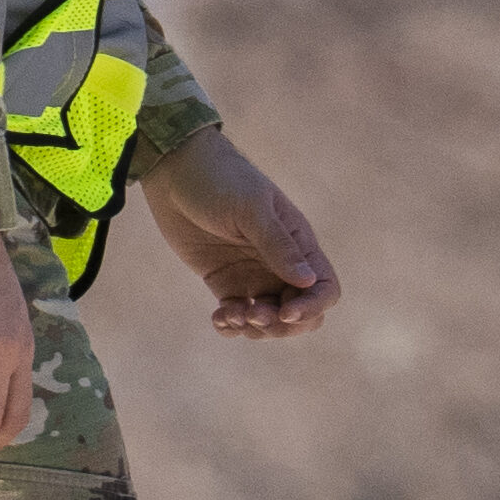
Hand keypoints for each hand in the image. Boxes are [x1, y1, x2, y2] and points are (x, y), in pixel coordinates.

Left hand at [134, 130, 342, 343]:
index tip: (284, 312)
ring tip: (229, 315)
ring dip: (255, 328)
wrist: (175, 171)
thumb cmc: (220, 180)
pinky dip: (232, 325)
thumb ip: (278, 244)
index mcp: (298, 243)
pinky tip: (219, 320)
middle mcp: (280, 263)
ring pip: (269, 320)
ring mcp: (253, 274)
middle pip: (301, 312)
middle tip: (254, 316)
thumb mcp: (251, 209)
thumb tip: (308, 281)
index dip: (312, 307)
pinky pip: (238, 315)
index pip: (324, 287)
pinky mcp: (224, 282)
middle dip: (282, 325)